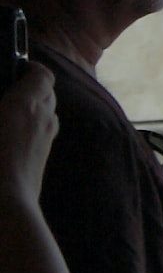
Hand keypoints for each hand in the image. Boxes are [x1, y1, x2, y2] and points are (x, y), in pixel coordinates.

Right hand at [0, 56, 48, 197]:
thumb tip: (8, 104)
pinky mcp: (44, 157)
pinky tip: (10, 136)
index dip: (30, 68)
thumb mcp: (1, 115)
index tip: (16, 68)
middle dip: (30, 88)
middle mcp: (44, 117)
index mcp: (26, 102)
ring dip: (32, 108)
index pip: (42, 74)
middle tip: (8, 90)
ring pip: (47, 113)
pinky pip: (44, 132)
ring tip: (8, 112)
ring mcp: (48, 138)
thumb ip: (6, 103)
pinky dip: (32, 127)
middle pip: (47, 93)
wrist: (6, 204)